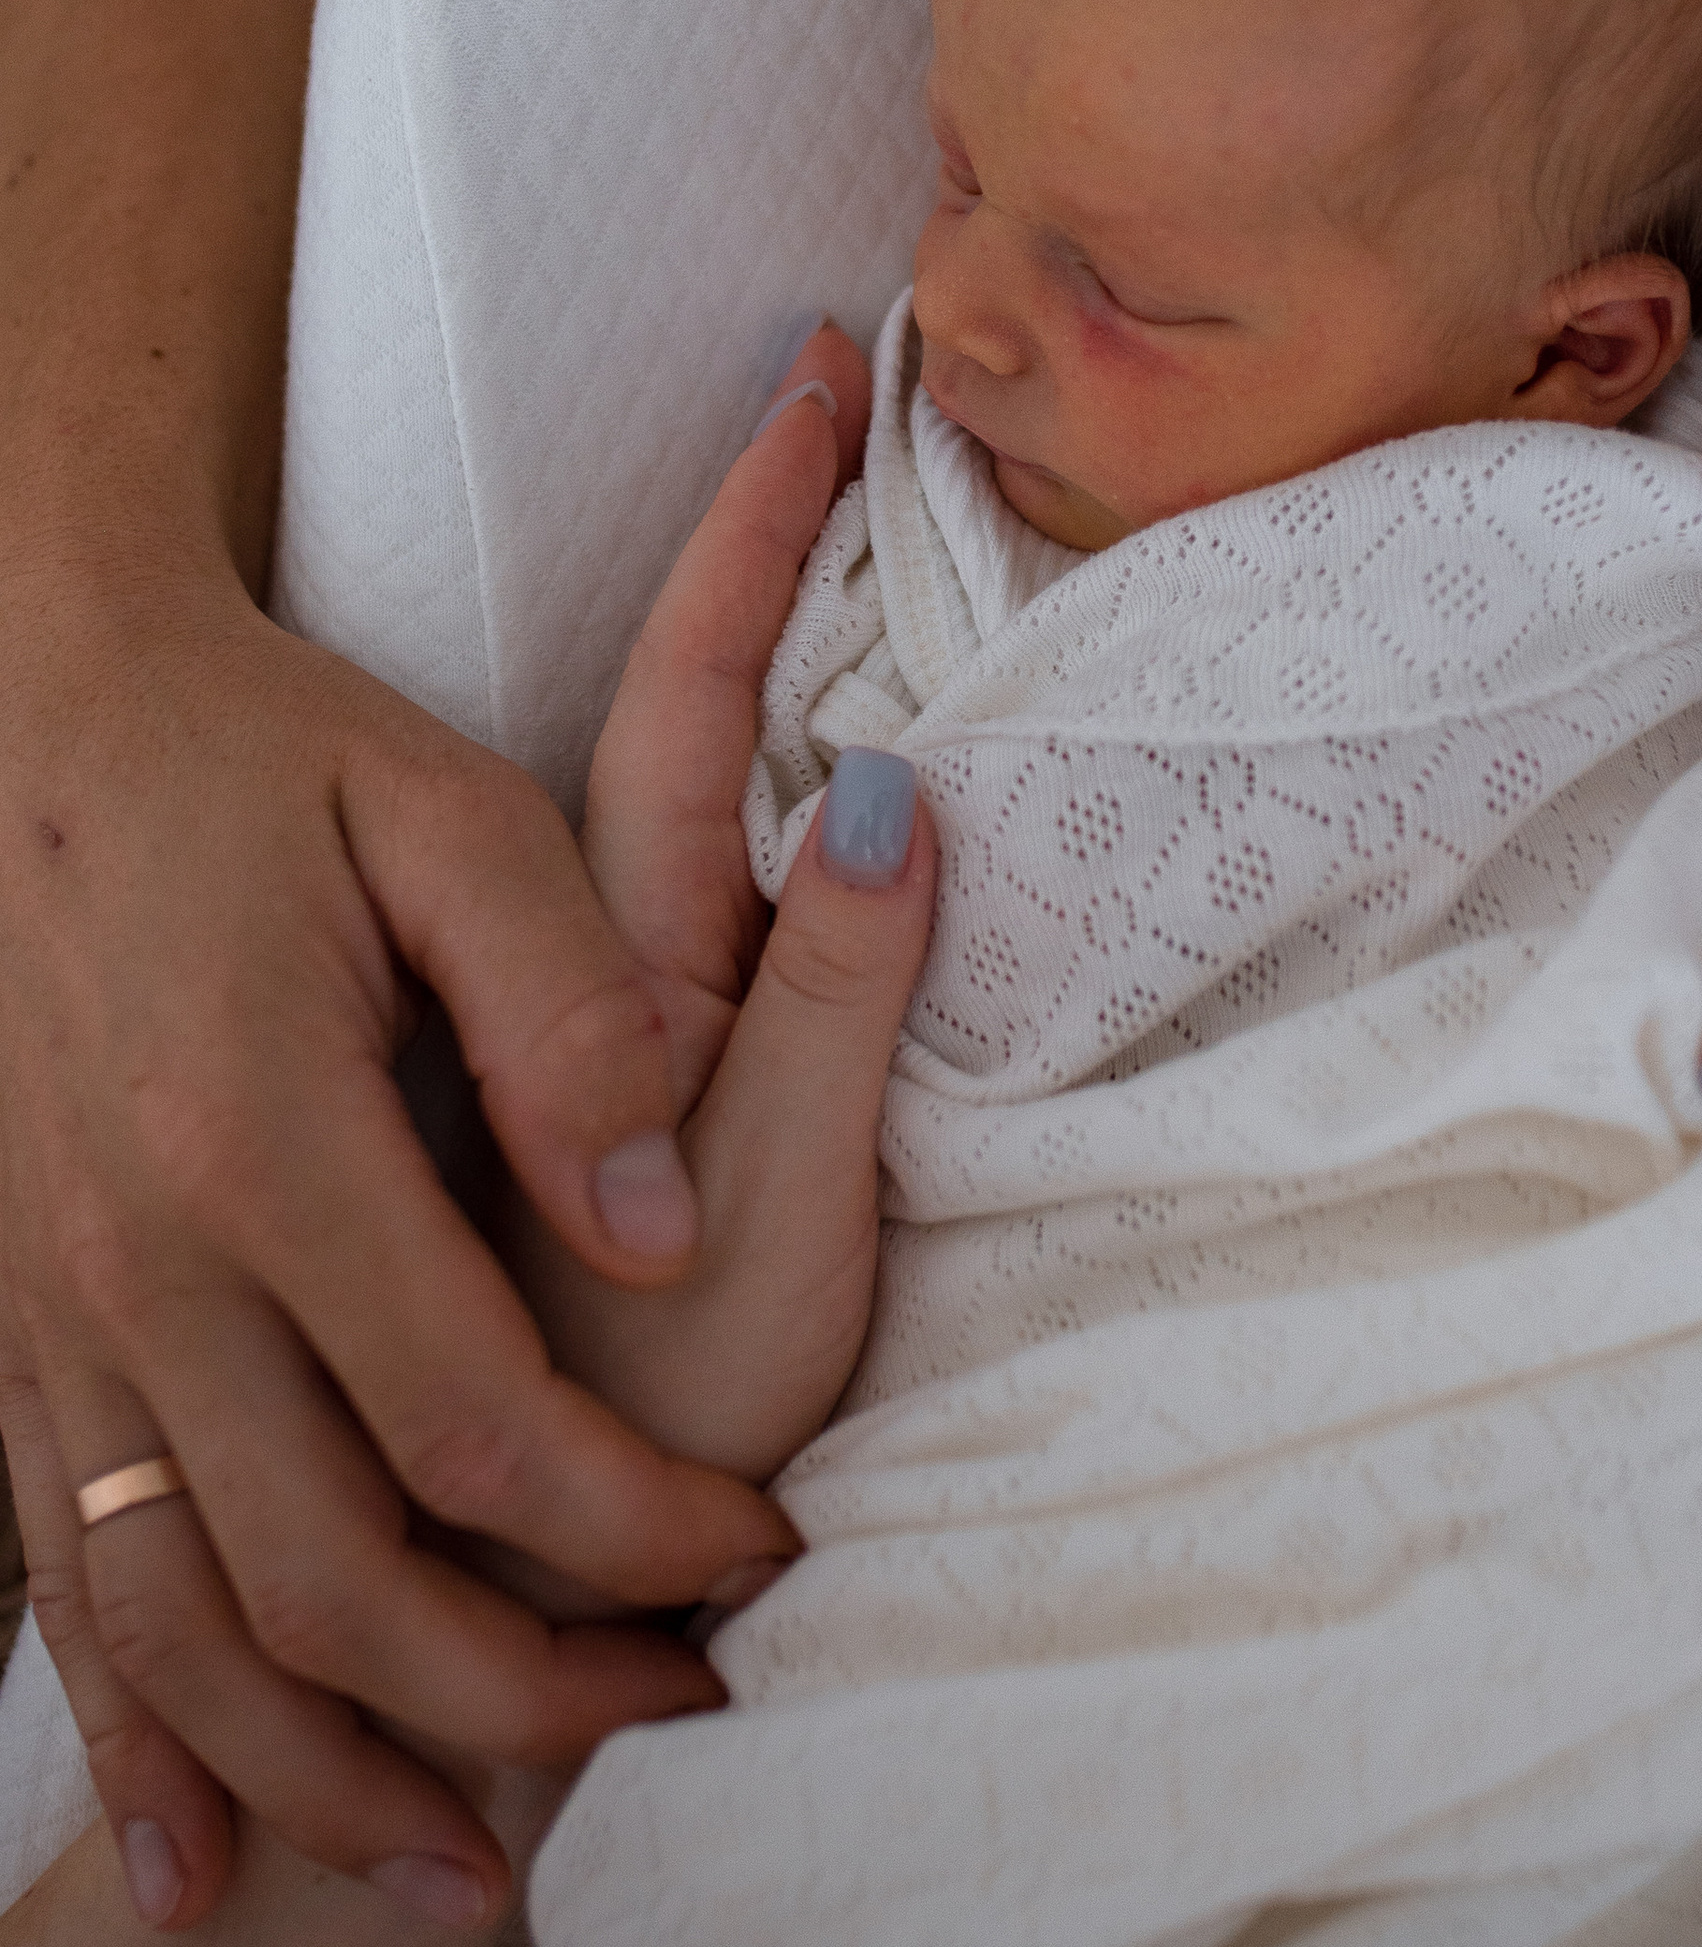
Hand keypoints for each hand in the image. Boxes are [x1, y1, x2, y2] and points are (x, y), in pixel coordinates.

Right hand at [0, 535, 820, 1943]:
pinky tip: (196, 1866)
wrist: (22, 708)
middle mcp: (135, 1268)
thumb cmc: (268, 755)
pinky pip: (56, 1591)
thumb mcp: (448, 818)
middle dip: (517, 1697)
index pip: (482, 1426)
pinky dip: (134, 1745)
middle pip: (331, 1582)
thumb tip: (659, 1225)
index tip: (763, 1548)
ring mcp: (46, 1322)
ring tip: (474, 1876)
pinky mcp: (2, 1341)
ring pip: (182, 1633)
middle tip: (676, 1718)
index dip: (637, 1525)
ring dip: (326, 1781)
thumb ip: (574, 1012)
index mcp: (265, 1142)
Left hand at [510, 327, 935, 1470]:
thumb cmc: (682, 1404)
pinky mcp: (652, 1096)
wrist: (564, 1572)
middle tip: (833, 388)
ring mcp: (628, 1025)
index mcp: (637, 976)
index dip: (760, 538)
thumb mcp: (793, 1206)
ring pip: (682, 793)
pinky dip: (746, 774)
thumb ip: (830, 1002)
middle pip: (690, 714)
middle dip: (767, 546)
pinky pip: (693, 903)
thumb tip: (893, 788)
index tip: (817, 375)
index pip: (702, 703)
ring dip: (752, 633)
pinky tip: (794, 748)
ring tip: (824, 503)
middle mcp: (611, 976)